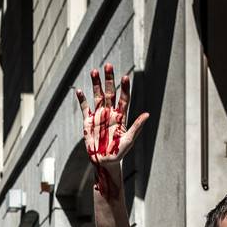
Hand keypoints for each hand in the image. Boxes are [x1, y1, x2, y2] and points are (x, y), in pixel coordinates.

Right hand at [74, 64, 148, 198]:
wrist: (105, 161)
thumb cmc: (119, 153)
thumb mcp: (129, 140)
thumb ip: (136, 126)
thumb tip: (147, 114)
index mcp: (121, 116)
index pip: (123, 98)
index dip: (124, 87)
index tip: (125, 77)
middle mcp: (110, 113)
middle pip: (110, 92)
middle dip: (109, 79)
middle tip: (108, 65)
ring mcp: (99, 116)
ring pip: (97, 96)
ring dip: (95, 84)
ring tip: (94, 71)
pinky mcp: (88, 122)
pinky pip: (85, 108)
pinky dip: (82, 99)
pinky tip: (79, 90)